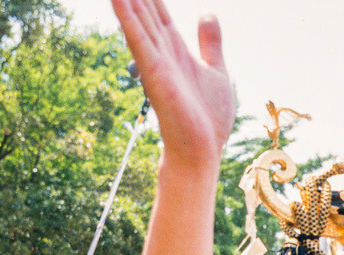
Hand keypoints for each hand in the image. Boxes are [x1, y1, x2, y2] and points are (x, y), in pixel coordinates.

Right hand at [111, 0, 234, 166]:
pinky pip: (139, 40)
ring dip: (126, 0)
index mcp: (175, 48)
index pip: (157, 10)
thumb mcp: (216, 70)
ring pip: (137, 19)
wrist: (203, 150)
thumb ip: (209, 42)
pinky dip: (128, 19)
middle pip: (143, 9)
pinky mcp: (155, 74)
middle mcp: (162, 51)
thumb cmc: (208, 118)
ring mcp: (156, 61)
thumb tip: (207, 13)